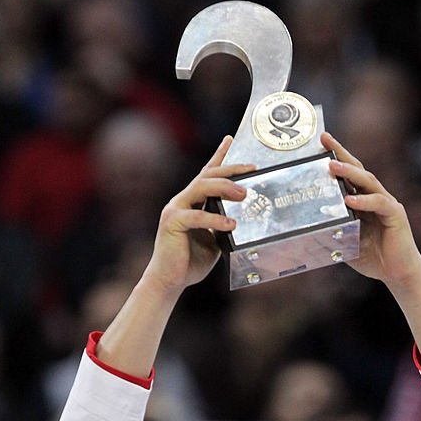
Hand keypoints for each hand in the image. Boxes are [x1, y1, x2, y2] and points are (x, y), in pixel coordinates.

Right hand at [144, 137, 254, 293]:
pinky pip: (197, 216)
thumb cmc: (190, 262)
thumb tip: (242, 220)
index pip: (206, 174)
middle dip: (230, 169)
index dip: (219, 155)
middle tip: (251, 170)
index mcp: (192, 203)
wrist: (169, 281)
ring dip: (225, 187)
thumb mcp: (214, 240)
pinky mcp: (172, 223)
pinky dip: (215, 219)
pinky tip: (231, 224)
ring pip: (201, 187)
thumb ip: (222, 226)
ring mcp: (175, 209)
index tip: (231, 139)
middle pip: (207, 175)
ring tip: (244, 194)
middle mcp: (182, 201)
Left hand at [321, 131, 420, 286]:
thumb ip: (332, 234)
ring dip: (349, 173)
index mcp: (363, 201)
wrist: (398, 274)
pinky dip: (364, 201)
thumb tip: (307, 232)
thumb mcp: (345, 244)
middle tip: (325, 140)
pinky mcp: (395, 214)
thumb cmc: (374, 258)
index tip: (320, 144)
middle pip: (358, 169)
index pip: (348, 176)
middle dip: (341, 153)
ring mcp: (386, 203)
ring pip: (368, 181)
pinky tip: (349, 200)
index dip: (336, 158)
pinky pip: (378, 203)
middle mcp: (376, 197)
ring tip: (332, 166)